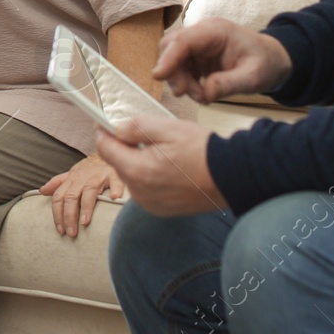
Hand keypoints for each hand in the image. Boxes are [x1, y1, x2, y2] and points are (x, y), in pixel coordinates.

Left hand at [41, 154, 123, 237]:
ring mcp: (98, 175)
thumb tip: (42, 191)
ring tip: (84, 222)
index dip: (57, 214)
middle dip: (69, 216)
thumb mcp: (72, 174)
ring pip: (89, 191)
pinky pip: (115, 181)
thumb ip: (57, 183)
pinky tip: (115, 198)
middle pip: (71, 197)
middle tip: (71, 233)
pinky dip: (115, 188)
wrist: (108, 149)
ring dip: (86, 207)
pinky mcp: (114, 174)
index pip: (59, 197)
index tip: (60, 229)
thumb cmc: (89, 168)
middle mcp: (83, 177)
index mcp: (71, 179)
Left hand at [95, 115, 225, 215]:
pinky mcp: (161, 209)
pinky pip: (145, 189)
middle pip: (118, 164)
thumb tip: (116, 129)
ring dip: (138, 163)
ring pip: (132, 176)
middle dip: (126, 148)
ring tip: (163, 152)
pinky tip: (169, 168)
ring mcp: (150, 203)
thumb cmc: (202, 152)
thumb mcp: (166, 128)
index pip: (104, 150)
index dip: (103, 133)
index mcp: (137, 170)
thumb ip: (135, 127)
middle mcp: (140, 192)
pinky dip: (150, 177)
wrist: (230, 177)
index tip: (104, 124)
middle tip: (146, 136)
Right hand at [153, 18, 292, 103]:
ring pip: (172, 59)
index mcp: (216, 31)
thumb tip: (206, 92)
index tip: (159, 76)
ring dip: (179, 80)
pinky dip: (185, 83)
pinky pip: (180, 68)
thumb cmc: (266, 63)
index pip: (184, 40)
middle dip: (173, 71)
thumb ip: (230, 83)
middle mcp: (202, 34)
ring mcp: (198, 45)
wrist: (272, 61)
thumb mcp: (254, 77)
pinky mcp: (196, 57)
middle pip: (171, 46)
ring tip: (201, 96)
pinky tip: (201, 94)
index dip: (169, 58)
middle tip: (186, 93)